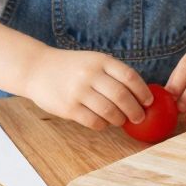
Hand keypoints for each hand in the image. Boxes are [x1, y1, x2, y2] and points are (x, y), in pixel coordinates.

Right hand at [23, 47, 151, 129]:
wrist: (37, 69)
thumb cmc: (71, 67)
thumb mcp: (93, 60)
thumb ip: (113, 74)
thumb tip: (139, 96)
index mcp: (100, 61)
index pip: (130, 77)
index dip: (143, 92)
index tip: (148, 102)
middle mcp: (90, 74)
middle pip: (122, 96)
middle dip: (135, 110)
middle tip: (139, 117)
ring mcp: (78, 91)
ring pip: (109, 111)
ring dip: (119, 119)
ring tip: (120, 120)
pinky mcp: (68, 108)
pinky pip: (94, 121)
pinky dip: (103, 125)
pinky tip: (103, 123)